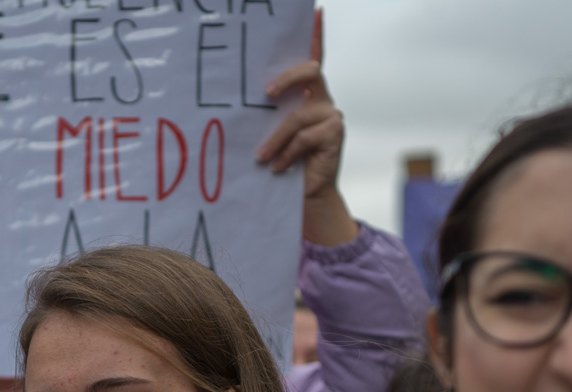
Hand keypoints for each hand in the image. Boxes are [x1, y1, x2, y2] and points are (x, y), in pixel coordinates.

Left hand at [256, 10, 356, 245]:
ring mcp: (331, 115)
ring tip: (261, 157)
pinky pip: (303, 137)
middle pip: (310, 71)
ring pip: (297, 116)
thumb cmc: (283, 160)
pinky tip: (277, 167)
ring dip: (275, 139)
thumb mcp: (271, 132)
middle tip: (266, 93)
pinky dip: (286, 153)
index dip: (316, 34)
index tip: (316, 11)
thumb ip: (268, 113)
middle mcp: (322, 98)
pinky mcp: (335, 134)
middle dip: (287, 78)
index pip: (312, 58)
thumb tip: (237, 100)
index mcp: (307, 93)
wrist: (305, 194)